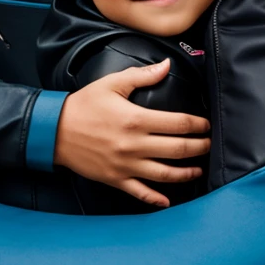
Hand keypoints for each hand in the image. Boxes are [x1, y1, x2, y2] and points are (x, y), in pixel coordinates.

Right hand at [54, 60, 210, 207]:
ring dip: (187, 173)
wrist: (54, 130)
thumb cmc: (83, 105)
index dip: (198, 125)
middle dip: (200, 148)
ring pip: (165, 174)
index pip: (179, 124)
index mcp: (136, 119)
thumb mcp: (112, 84)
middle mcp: (135, 145)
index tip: (207, 125)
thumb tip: (167, 65)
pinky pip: (141, 193)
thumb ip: (142, 75)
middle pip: (178, 150)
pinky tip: (169, 200)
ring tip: (198, 169)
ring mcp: (126, 165)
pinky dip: (157, 199)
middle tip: (209, 145)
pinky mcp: (116, 179)